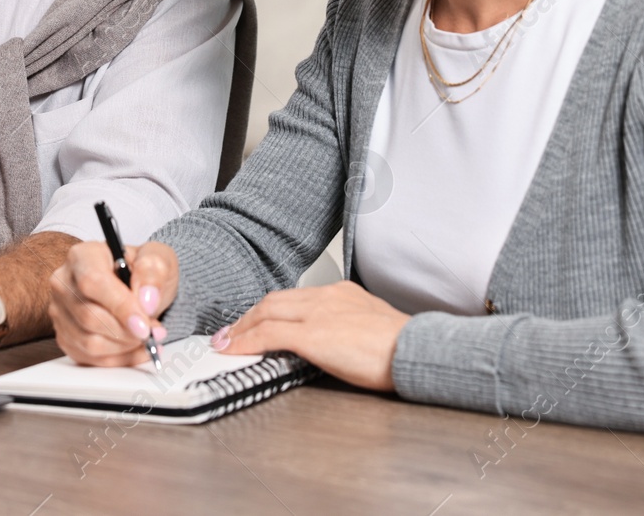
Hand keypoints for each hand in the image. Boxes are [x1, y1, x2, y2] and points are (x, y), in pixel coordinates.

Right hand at [49, 239, 176, 365]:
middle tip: (152, 332)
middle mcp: (64, 283)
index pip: (92, 282)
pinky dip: (118, 359)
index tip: (144, 325)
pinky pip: (89, 357)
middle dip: (126, 332)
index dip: (119, 307)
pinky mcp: (65, 336)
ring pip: (88, 342)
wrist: (140, 288)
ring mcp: (61, 311)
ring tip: (147, 337)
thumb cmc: (143, 271)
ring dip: (124, 347)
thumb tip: (146, 300)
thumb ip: (154, 272)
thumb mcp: (158, 258)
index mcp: (83, 256)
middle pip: (88, 317)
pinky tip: (135, 348)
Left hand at [212, 281, 407, 391]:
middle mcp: (327, 296)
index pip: (294, 297)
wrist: (417, 350)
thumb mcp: (371, 327)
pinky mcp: (313, 334)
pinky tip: (233, 350)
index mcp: (342, 293)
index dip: (269, 309)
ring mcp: (318, 313)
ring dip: (241, 327)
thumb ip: (348, 327)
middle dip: (248, 316)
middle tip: (231, 332)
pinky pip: (268, 334)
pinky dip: (245, 341)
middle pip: (274, 300)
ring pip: (266, 312)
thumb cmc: (403, 347)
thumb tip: (334, 342)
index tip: (256, 321)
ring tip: (226, 341)